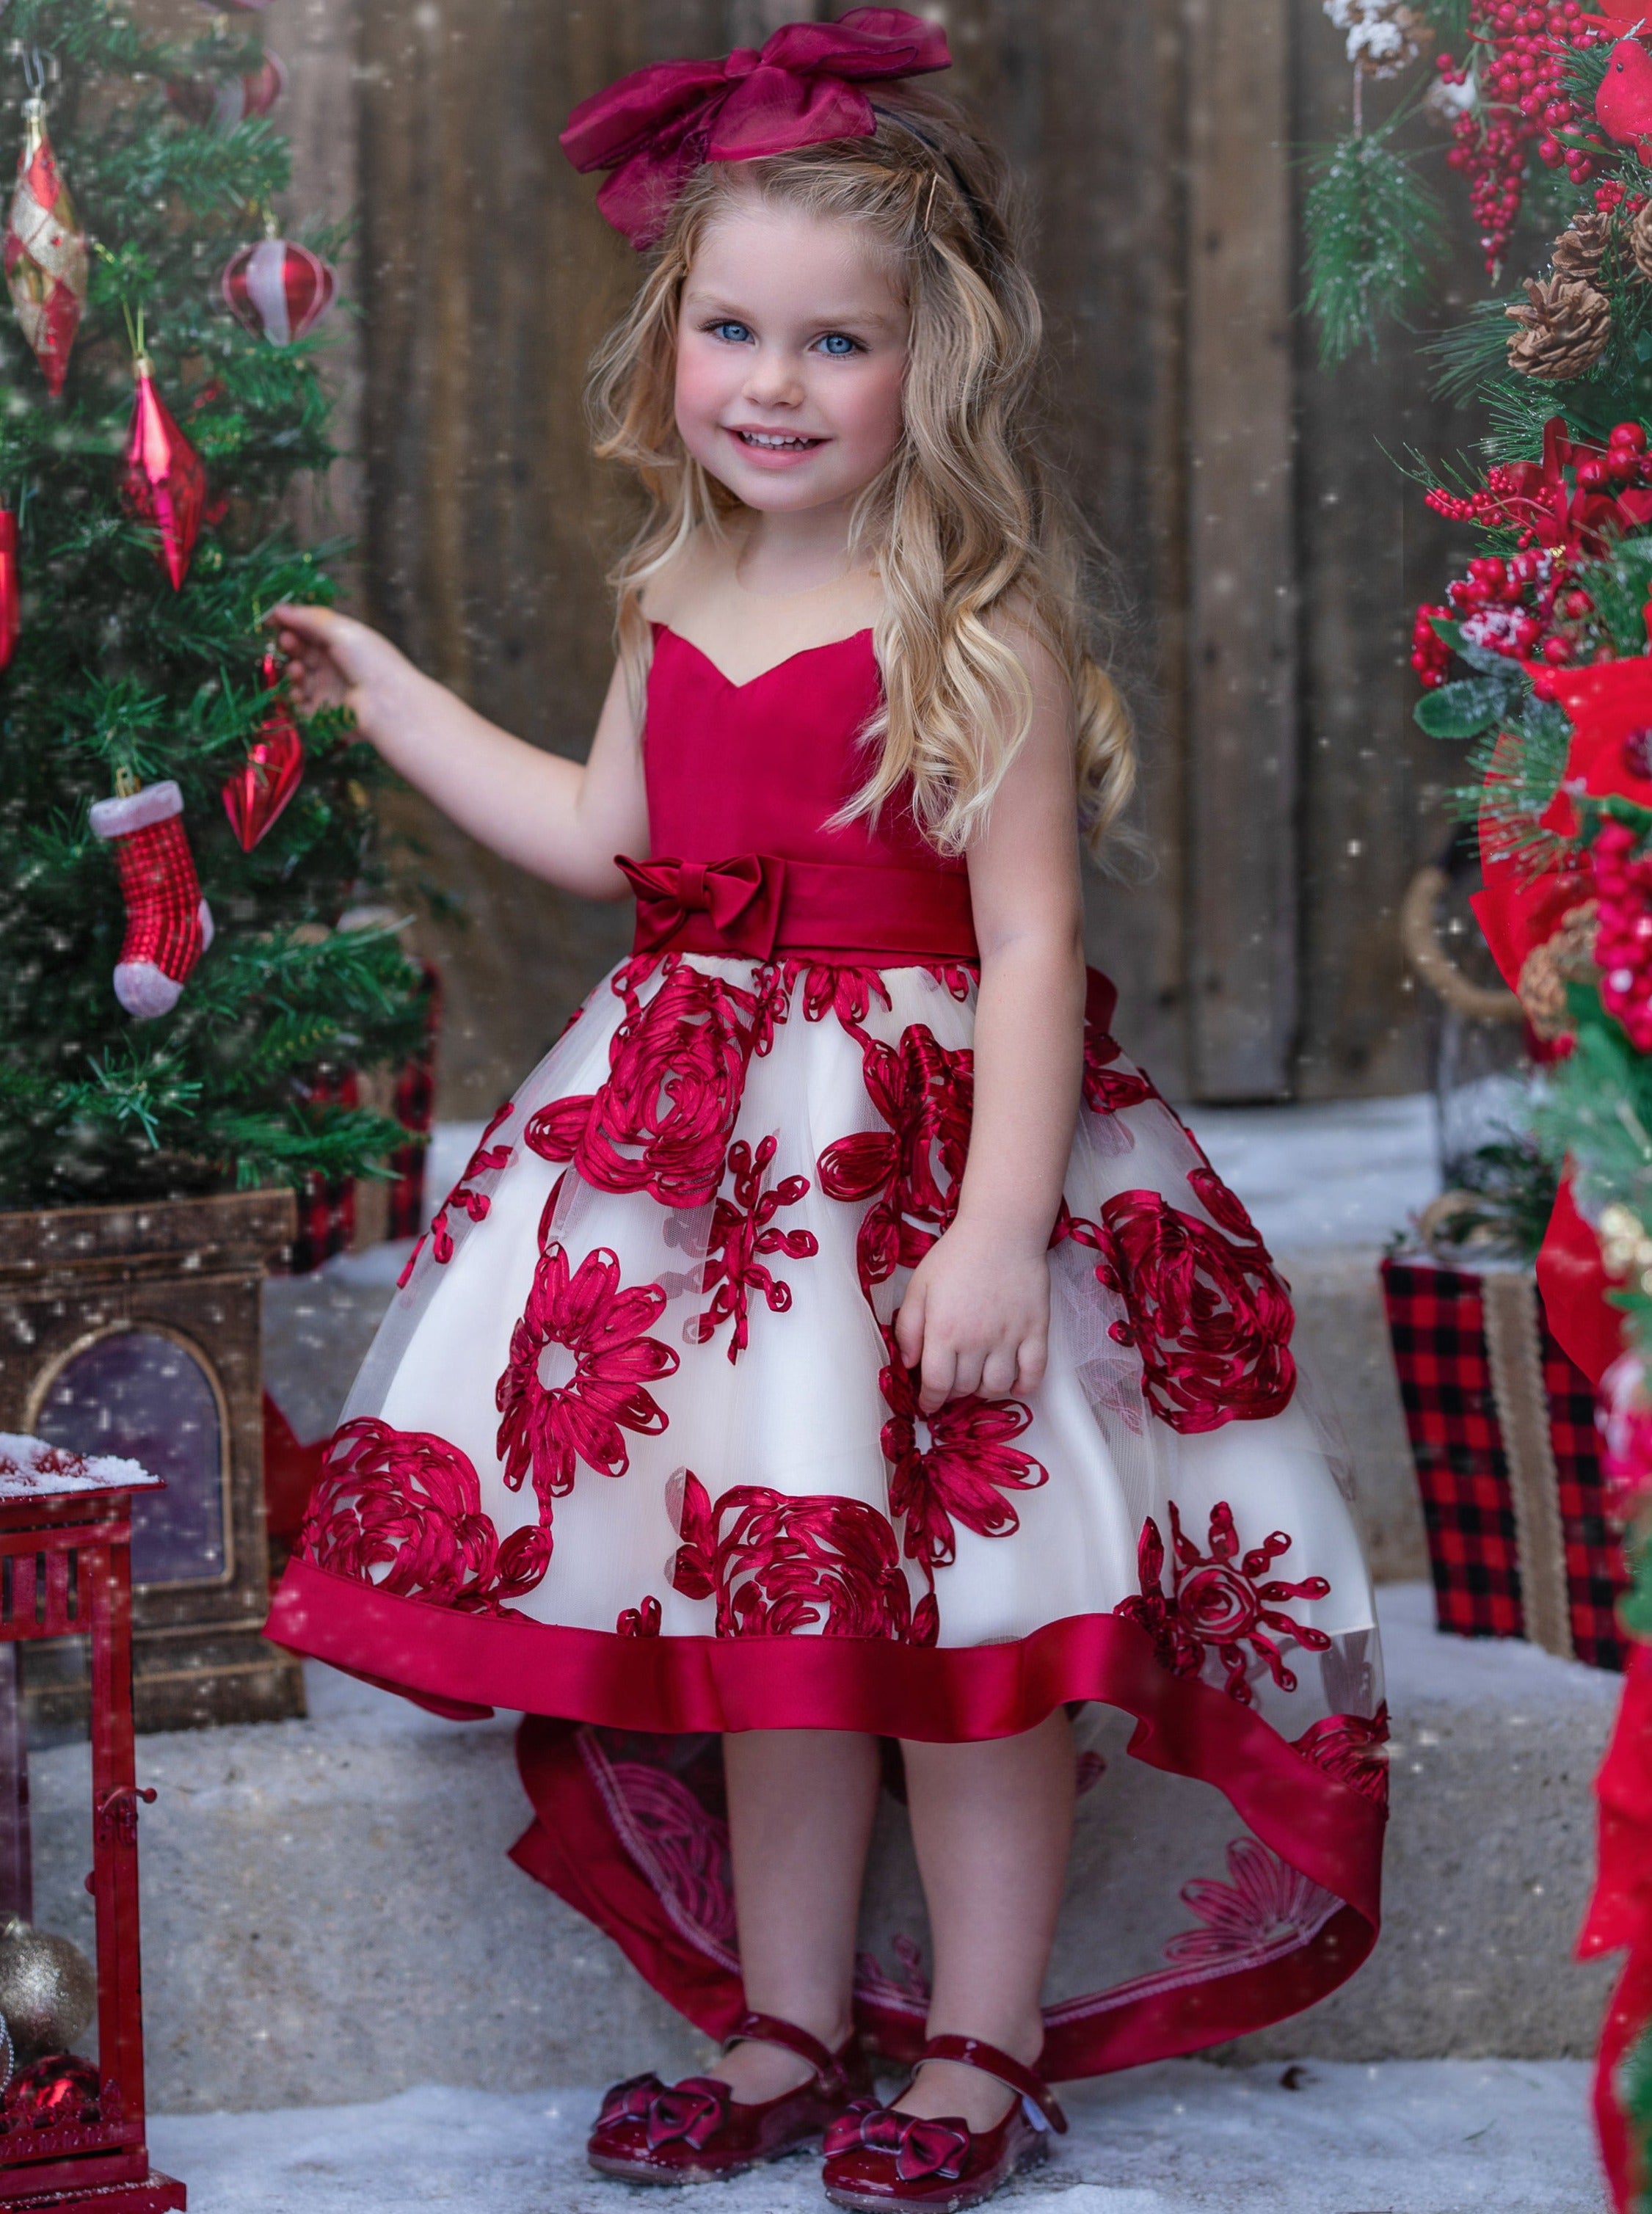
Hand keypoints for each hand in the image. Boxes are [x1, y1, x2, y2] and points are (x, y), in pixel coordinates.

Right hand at [266, 603, 412, 738]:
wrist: (386, 704)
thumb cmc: (369, 661)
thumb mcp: (342, 630)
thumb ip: (309, 618)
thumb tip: (279, 609)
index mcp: (342, 642)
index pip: (310, 630)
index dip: (290, 624)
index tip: (272, 619)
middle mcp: (334, 665)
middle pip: (301, 652)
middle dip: (290, 645)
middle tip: (287, 642)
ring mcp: (328, 690)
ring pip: (297, 678)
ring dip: (291, 671)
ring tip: (297, 669)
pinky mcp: (322, 714)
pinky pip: (299, 705)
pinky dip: (293, 697)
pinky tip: (299, 690)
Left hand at [893, 1218, 1049, 1413]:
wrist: (1001, 1231)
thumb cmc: (955, 1257)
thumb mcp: (918, 1286)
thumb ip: (908, 1327)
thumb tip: (908, 1364)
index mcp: (944, 1332)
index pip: (936, 1384)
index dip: (930, 1401)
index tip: (928, 1404)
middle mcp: (977, 1341)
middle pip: (965, 1388)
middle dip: (953, 1392)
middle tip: (951, 1382)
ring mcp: (1010, 1338)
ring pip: (997, 1386)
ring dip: (984, 1391)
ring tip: (978, 1379)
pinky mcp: (1036, 1330)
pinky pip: (1034, 1373)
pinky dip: (1024, 1386)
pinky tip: (1013, 1384)